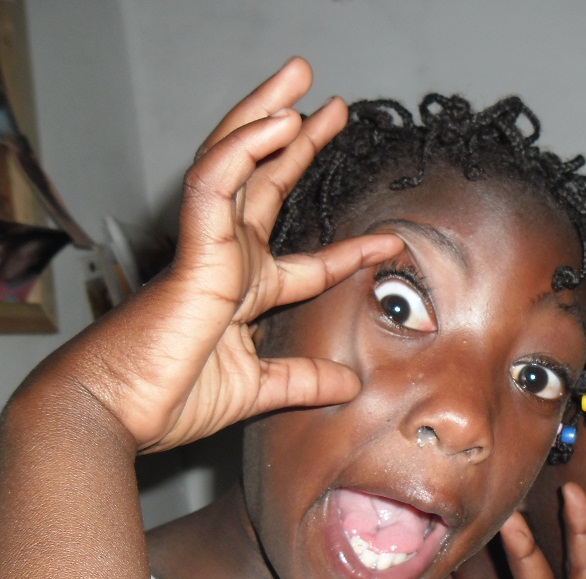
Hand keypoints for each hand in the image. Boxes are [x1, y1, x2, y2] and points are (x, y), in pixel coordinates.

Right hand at [49, 57, 401, 451]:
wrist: (116, 413)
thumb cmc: (169, 398)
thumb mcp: (257, 388)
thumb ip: (302, 380)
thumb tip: (351, 384)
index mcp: (244, 291)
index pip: (310, 263)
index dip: (352, 252)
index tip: (391, 243)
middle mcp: (229, 260)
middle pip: (267, 184)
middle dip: (300, 143)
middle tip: (334, 107)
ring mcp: (209, 248)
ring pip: (235, 161)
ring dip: (267, 115)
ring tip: (301, 80)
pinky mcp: (193, 250)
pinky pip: (214, 183)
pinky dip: (244, 148)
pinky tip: (278, 120)